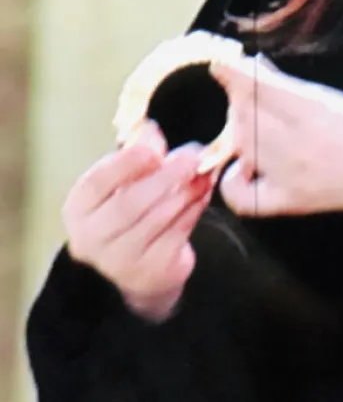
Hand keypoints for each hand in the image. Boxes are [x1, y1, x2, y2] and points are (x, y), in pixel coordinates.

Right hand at [63, 121, 214, 321]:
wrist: (139, 264)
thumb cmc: (130, 209)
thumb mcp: (126, 181)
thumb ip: (137, 156)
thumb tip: (149, 130)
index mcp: (79, 208)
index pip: (96, 184)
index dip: (126, 164)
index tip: (155, 150)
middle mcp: (91, 238)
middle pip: (129, 205)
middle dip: (165, 178)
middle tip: (192, 158)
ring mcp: (119, 260)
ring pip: (157, 220)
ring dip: (186, 192)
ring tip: (205, 173)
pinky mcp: (151, 271)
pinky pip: (177, 235)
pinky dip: (194, 210)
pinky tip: (204, 193)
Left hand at [209, 55, 342, 224]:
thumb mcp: (337, 99)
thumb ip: (293, 87)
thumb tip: (255, 68)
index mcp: (314, 113)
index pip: (259, 89)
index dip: (234, 73)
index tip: (221, 64)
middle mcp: (296, 145)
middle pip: (244, 116)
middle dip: (240, 99)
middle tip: (250, 94)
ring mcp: (288, 176)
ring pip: (240, 147)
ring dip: (239, 131)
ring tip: (256, 124)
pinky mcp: (286, 202)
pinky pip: (240, 195)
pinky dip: (233, 179)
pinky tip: (244, 167)